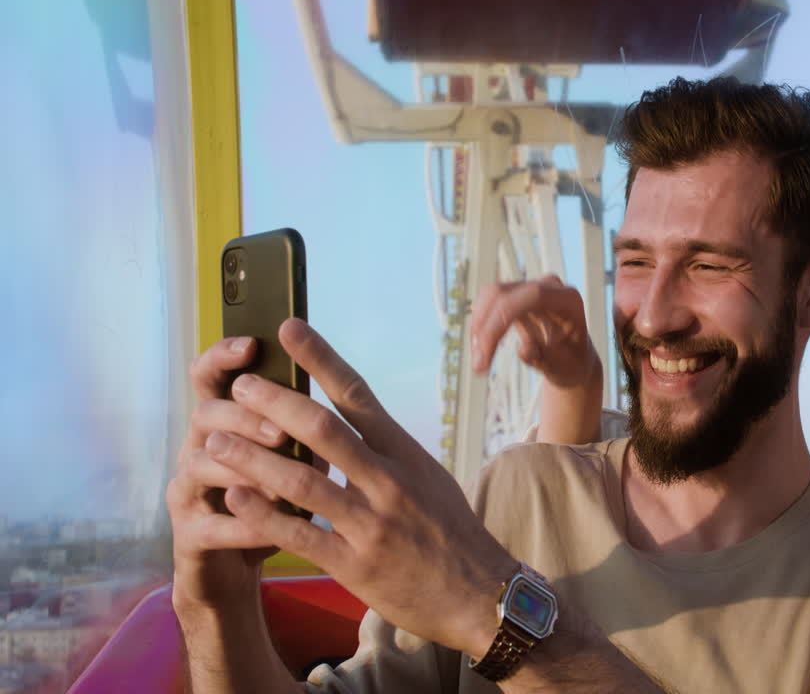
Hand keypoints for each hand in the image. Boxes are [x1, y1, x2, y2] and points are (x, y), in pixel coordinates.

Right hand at [166, 337, 295, 610]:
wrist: (235, 571)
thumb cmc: (274, 504)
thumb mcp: (292, 460)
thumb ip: (304, 429)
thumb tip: (338, 393)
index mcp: (225, 423)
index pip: (211, 376)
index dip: (224, 357)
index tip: (252, 343)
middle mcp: (197, 449)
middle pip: (205, 415)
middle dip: (244, 418)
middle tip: (281, 431)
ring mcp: (187, 493)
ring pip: (199, 466)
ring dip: (243, 470)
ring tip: (280, 480)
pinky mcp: (190, 537)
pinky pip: (212, 527)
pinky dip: (246, 526)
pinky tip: (274, 529)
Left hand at [205, 319, 516, 658]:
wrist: (479, 595)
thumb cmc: (452, 533)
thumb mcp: (429, 478)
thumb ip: (389, 450)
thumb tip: (354, 414)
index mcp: (406, 454)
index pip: (357, 394)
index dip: (320, 359)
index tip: (289, 329)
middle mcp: (388, 482)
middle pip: (323, 429)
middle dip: (274, 402)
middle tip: (239, 386)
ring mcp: (370, 524)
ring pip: (301, 481)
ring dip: (251, 457)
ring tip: (214, 440)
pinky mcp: (355, 565)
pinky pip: (299, 534)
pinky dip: (262, 513)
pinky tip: (233, 496)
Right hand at [469, 274, 597, 388]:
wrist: (570, 359)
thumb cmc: (571, 363)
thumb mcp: (565, 368)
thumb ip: (547, 359)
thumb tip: (524, 350)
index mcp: (568, 300)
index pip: (533, 295)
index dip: (504, 317)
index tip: (487, 350)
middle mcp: (548, 287)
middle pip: (504, 293)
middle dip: (486, 328)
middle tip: (479, 364)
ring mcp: (530, 288)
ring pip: (490, 296)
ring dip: (478, 328)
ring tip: (479, 361)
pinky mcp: (514, 295)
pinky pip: (488, 303)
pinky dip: (479, 326)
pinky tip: (480, 349)